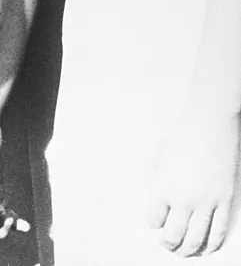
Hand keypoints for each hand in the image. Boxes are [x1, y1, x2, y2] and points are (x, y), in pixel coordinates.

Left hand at [146, 108, 240, 255]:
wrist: (209, 126)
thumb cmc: (183, 137)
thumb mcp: (160, 159)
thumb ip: (159, 184)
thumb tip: (159, 206)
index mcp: (163, 186)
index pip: (154, 218)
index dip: (153, 224)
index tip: (154, 225)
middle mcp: (183, 199)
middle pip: (174, 235)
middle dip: (168, 244)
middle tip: (166, 245)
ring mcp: (206, 203)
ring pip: (197, 240)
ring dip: (188, 251)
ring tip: (183, 253)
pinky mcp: (225, 202)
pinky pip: (219, 232)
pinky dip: (212, 245)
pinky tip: (206, 249)